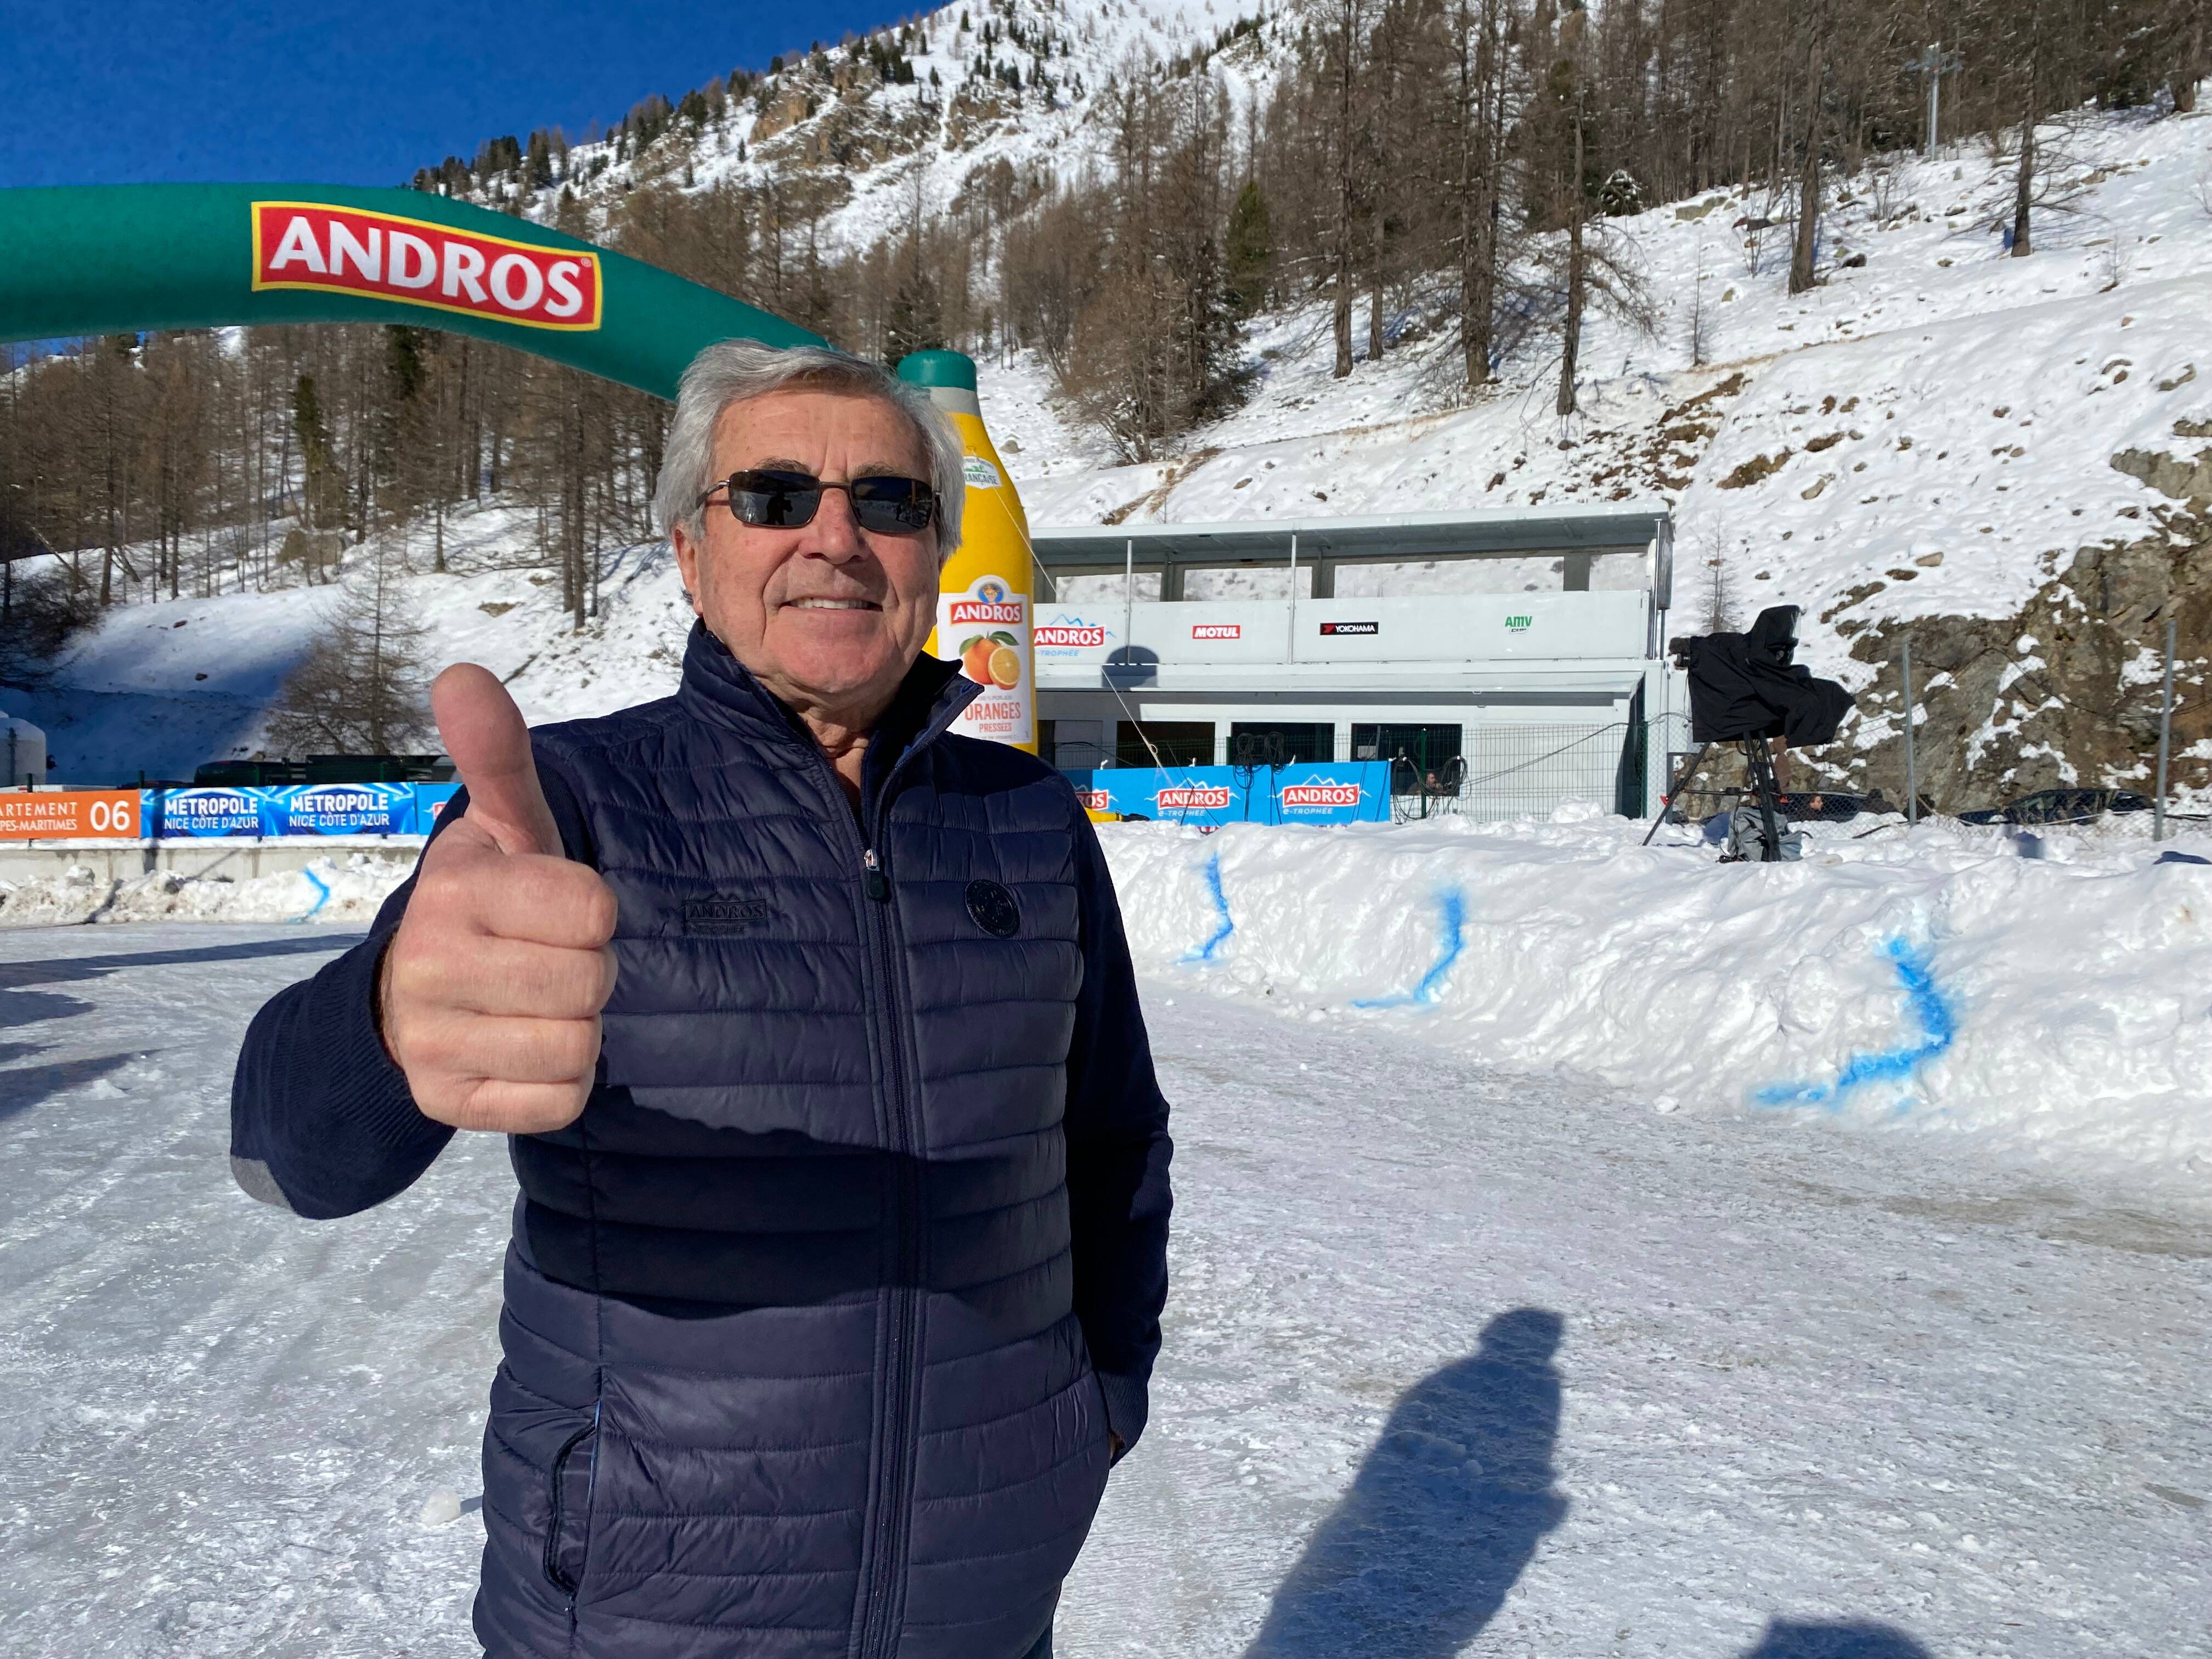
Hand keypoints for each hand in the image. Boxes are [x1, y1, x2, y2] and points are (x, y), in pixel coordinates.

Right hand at [379, 664, 617, 1133]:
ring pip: (579, 1047)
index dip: (593, 912)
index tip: (556, 908)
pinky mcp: (446, 1102)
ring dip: (577, 1029)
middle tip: (549, 958)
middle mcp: (431, 965)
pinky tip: (523, 1047)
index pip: (595, 910)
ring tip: (536, 1002)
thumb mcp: (501, 826)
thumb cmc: (486, 903)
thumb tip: (463, 674)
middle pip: (591, 983)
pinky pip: (558, 1101)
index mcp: (456, 890)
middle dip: (588, 971)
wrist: (406, 996)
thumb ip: (497, 754)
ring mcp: (433, 1040)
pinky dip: (559, 1082)